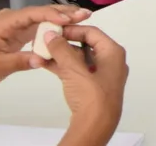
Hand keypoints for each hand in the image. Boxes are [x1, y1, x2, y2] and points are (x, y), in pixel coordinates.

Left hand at [0, 5, 92, 89]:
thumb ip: (20, 62)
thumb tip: (42, 60)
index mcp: (6, 22)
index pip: (33, 13)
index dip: (52, 14)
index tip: (70, 19)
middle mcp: (13, 18)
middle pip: (41, 11)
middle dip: (64, 12)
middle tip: (86, 13)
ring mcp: (17, 24)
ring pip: (43, 17)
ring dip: (62, 17)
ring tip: (83, 18)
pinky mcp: (20, 32)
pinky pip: (40, 26)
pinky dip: (54, 27)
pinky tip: (68, 28)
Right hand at [39, 24, 128, 145]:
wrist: (95, 126)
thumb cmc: (92, 97)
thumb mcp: (74, 70)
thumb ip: (62, 50)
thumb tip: (51, 35)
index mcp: (113, 53)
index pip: (92, 33)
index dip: (73, 30)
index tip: (55, 29)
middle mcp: (110, 62)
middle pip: (85, 45)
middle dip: (64, 43)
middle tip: (46, 40)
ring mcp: (101, 76)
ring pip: (79, 60)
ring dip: (61, 56)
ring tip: (41, 52)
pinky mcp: (91, 88)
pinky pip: (76, 72)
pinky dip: (62, 67)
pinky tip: (46, 64)